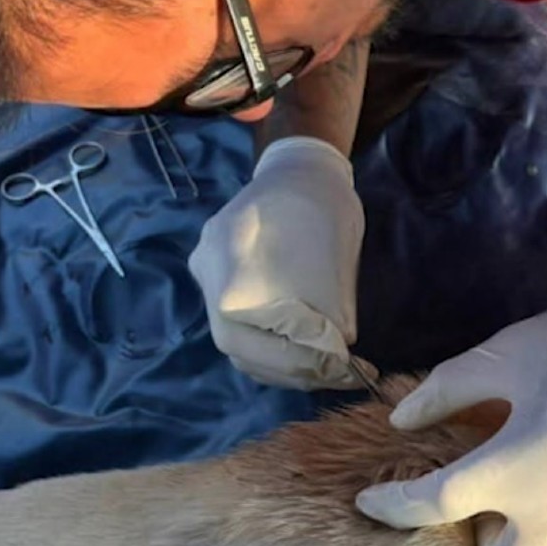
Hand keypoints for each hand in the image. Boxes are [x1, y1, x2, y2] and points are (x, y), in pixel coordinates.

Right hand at [188, 136, 374, 390]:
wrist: (302, 172)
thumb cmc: (322, 208)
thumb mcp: (335, 259)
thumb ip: (329, 311)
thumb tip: (334, 357)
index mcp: (226, 257)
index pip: (248, 329)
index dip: (295, 355)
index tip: (340, 361)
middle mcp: (206, 272)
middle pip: (237, 344)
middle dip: (292, 367)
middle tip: (339, 374)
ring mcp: (207, 278)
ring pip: (237, 344)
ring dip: (284, 366)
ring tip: (330, 370)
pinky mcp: (220, 284)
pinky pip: (241, 331)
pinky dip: (274, 352)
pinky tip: (308, 356)